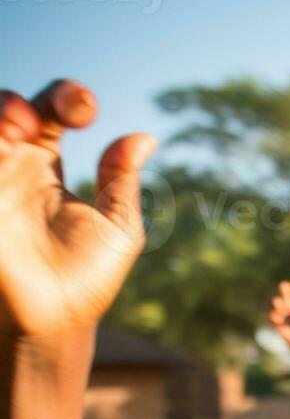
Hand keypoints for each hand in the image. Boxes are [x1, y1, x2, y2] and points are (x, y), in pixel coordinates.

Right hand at [0, 80, 155, 337]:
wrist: (55, 320)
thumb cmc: (87, 279)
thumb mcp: (117, 227)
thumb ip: (121, 182)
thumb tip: (145, 137)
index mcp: (44, 166)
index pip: (49, 111)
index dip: (65, 98)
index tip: (85, 112)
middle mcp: (9, 167)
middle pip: (2, 108)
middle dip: (15, 103)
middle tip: (34, 124)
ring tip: (15, 129)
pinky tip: (0, 146)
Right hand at [267, 279, 289, 353]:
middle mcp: (289, 302)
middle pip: (282, 288)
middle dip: (286, 293)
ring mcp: (281, 311)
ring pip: (275, 300)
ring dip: (280, 304)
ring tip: (288, 312)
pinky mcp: (276, 320)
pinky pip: (271, 313)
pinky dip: (275, 315)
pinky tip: (281, 319)